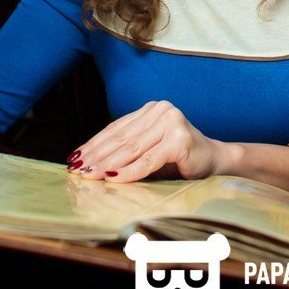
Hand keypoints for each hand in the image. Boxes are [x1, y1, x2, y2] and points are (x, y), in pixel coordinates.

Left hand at [68, 100, 229, 182]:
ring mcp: (172, 122)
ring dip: (108, 165)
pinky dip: (129, 171)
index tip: (74, 158)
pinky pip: (149, 160)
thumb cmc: (178, 159)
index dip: (94, 144)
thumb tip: (87, 161)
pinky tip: (113, 179)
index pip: (116, 129)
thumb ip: (126, 149)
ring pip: (132, 149)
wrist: (214, 160)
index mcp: (151, 109)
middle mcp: (161, 110)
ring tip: (90, 176)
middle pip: (121, 138)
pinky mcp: (180, 139)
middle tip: (77, 170)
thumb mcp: (148, 149)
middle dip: (96, 156)